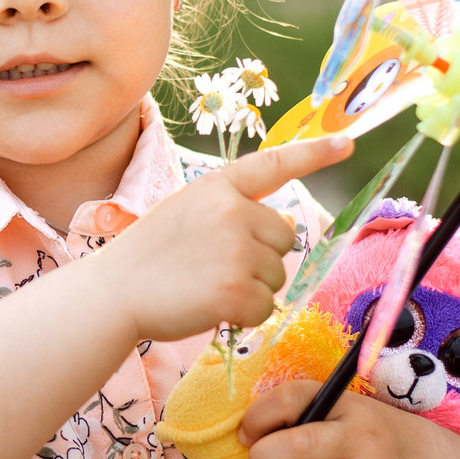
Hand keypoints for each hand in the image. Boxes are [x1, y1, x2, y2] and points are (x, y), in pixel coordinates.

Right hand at [90, 136, 352, 343]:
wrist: (112, 293)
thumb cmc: (149, 258)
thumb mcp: (187, 212)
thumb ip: (233, 211)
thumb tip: (285, 225)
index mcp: (218, 186)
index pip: (275, 164)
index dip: (315, 154)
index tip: (347, 143)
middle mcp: (233, 211)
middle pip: (285, 238)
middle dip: (263, 257)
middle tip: (217, 267)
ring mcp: (236, 249)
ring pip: (277, 276)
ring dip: (251, 289)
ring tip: (205, 286)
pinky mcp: (236, 289)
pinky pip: (265, 307)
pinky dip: (243, 315)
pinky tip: (210, 307)